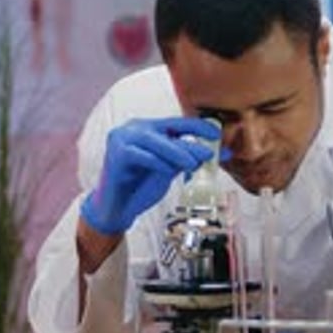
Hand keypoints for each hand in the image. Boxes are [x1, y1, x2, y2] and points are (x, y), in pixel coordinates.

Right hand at [80, 117, 221, 234]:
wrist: (116, 210)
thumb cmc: (140, 188)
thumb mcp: (169, 170)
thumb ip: (188, 159)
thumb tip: (217, 155)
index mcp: (149, 129)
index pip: (176, 123)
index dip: (197, 126)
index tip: (216, 134)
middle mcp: (135, 129)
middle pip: (167, 128)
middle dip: (190, 140)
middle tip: (209, 153)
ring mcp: (123, 139)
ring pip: (155, 141)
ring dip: (177, 152)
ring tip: (192, 164)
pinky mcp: (116, 154)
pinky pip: (141, 155)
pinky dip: (157, 162)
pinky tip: (168, 170)